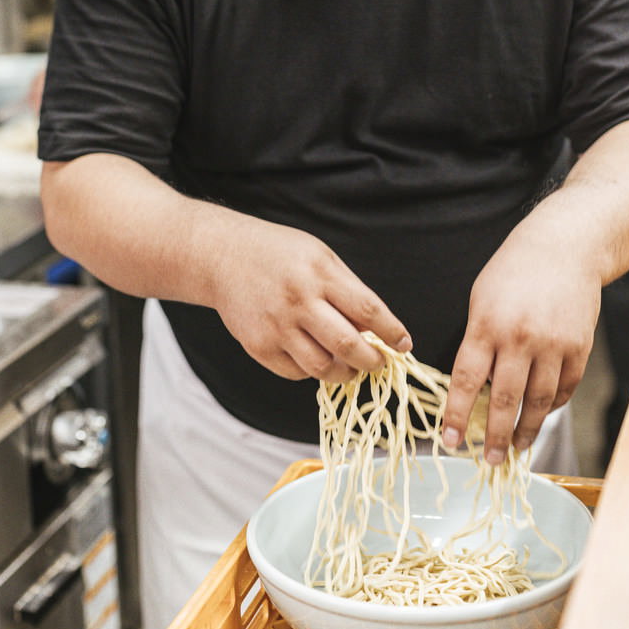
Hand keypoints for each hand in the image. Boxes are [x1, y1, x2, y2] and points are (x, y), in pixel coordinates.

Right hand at [206, 215, 411, 383]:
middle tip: (379, 361)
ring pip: (323, 368)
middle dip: (373, 360)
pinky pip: (296, 372)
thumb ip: (348, 290)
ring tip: (351, 366)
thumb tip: (375, 329)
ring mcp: (277, 327)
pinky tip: (317, 358)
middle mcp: (299, 301)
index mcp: (320, 274)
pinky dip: (313, 371)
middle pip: (349, 345)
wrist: (224, 256)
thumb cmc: (279, 254)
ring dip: (345, 373)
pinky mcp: (259, 346)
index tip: (404, 343)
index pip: (368, 310)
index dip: (392, 332)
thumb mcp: (320, 257)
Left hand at [441, 233, 599, 463]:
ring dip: (526, 429)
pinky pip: (565, 389)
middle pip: (505, 399)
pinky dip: (552, 407)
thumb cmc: (512, 272)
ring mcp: (552, 345)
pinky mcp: (578, 348)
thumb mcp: (480, 300)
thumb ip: (477, 341)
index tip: (450, 442)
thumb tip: (473, 387)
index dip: (457, 416)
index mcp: (486, 326)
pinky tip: (541, 416)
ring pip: (539, 402)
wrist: (562, 248)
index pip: (466, 380)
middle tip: (489, 460)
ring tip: (516, 447)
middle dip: (494, 436)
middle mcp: (519, 338)